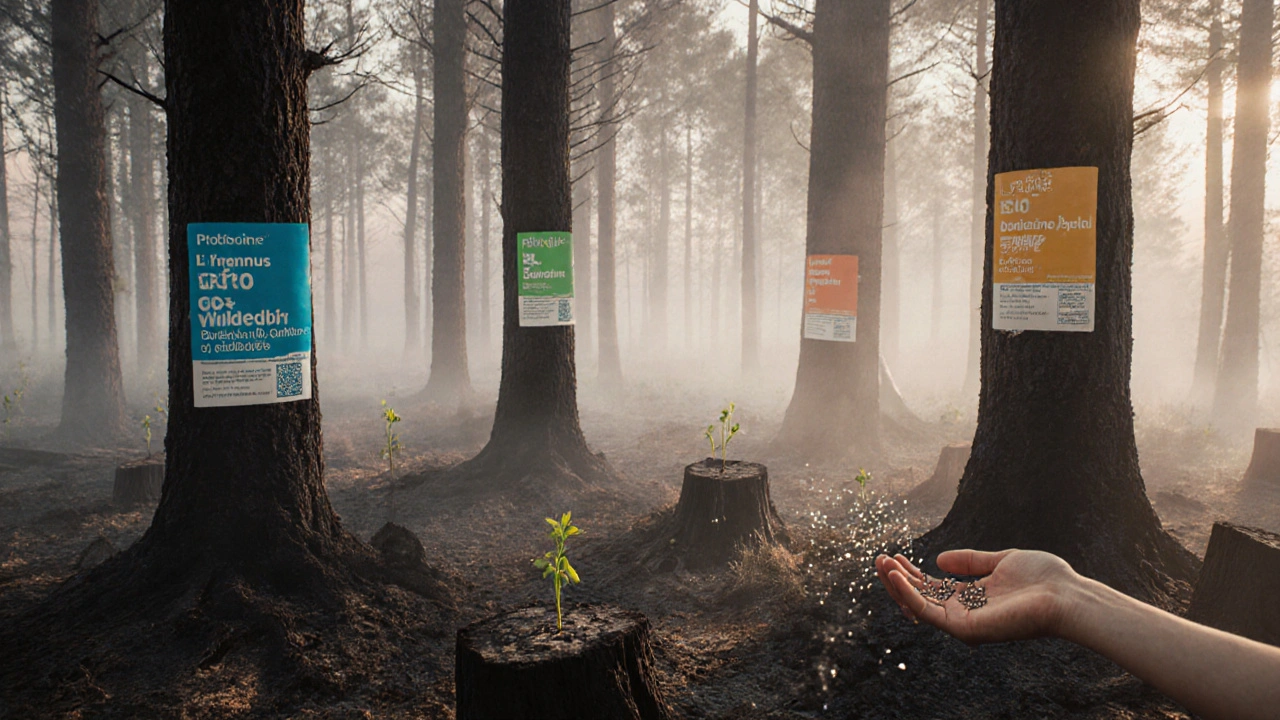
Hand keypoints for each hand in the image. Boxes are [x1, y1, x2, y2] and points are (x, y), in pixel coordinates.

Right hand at [875, 548, 1078, 644]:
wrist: (1066, 595)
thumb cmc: (1044, 579)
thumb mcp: (1002, 561)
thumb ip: (971, 561)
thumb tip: (939, 559)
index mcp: (972, 599)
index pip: (931, 589)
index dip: (910, 574)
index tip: (894, 556)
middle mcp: (965, 613)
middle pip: (920, 598)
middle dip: (896, 580)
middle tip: (878, 558)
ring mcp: (964, 623)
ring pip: (918, 606)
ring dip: (896, 586)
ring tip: (881, 563)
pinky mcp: (965, 628)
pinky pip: (928, 612)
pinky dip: (909, 595)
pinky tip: (896, 577)